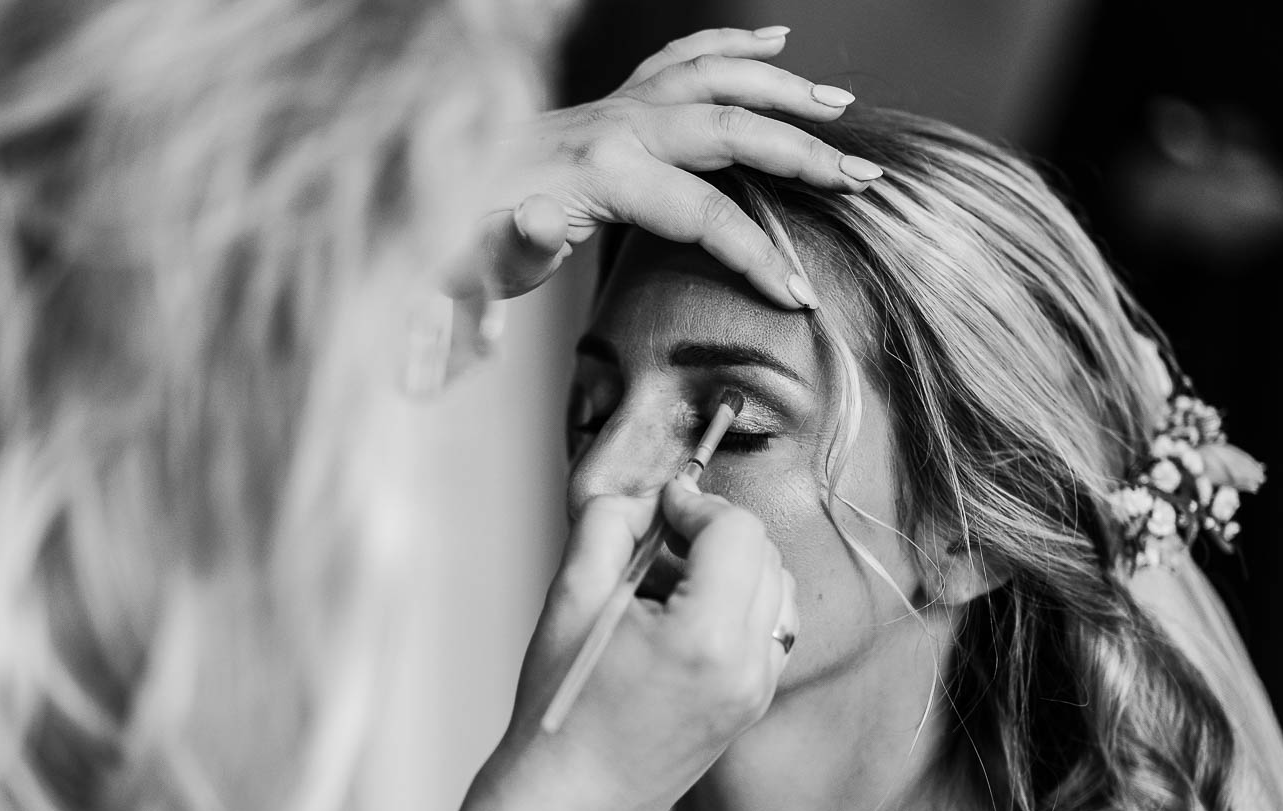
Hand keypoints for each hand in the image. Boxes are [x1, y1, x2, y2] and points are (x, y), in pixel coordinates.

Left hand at [456, 28, 880, 308]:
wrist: (422, 201)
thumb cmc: (457, 250)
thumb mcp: (477, 267)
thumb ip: (516, 244)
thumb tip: (544, 217)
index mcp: (597, 175)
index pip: (702, 214)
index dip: (755, 256)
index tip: (799, 297)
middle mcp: (614, 126)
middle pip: (729, 129)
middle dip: (801, 156)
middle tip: (860, 182)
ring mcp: (613, 108)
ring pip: (715, 78)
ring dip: (783, 90)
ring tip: (843, 110)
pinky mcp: (608, 104)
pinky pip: (681, 59)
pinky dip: (731, 45)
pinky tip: (777, 41)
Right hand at [486, 478, 797, 810]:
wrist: (570, 800)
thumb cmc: (563, 708)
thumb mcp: (570, 597)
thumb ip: (609, 525)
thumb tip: (648, 502)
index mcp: (704, 636)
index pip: (735, 531)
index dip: (695, 505)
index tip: (660, 509)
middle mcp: (747, 664)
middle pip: (763, 554)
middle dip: (713, 533)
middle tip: (656, 541)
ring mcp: (757, 690)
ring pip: (776, 589)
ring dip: (731, 567)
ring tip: (666, 583)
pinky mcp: (753, 705)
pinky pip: (770, 630)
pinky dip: (738, 606)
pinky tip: (683, 619)